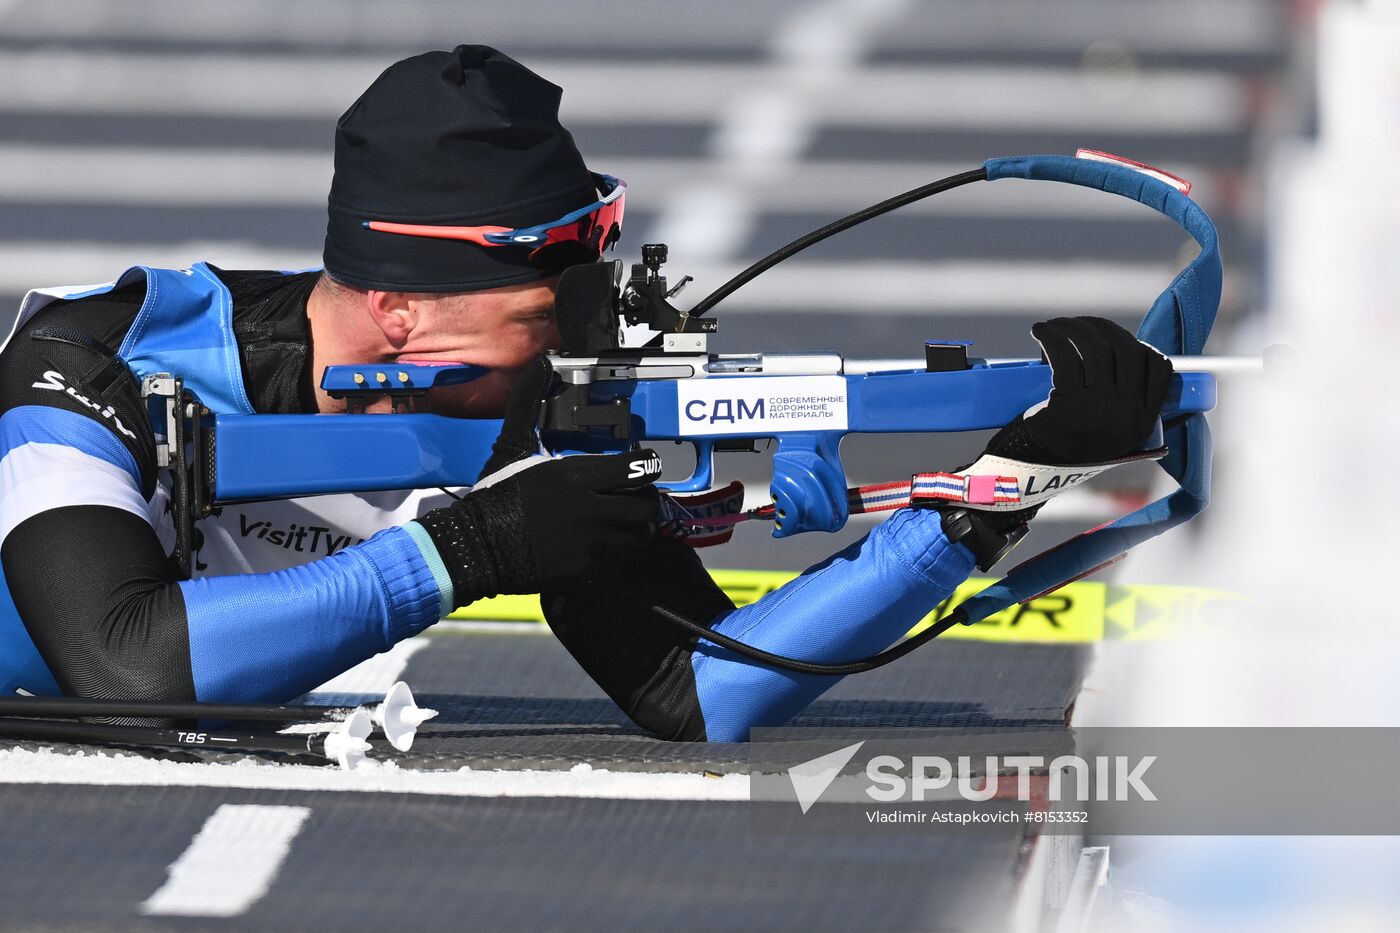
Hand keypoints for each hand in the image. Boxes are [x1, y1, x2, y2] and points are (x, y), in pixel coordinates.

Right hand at [415, 356, 661, 604]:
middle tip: (633, 499)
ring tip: (620, 523)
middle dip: (645, 501)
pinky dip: (615, 554)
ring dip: (634, 528)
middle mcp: (594, 509)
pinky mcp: (587, 569)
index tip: (640, 469)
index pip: (640, 469)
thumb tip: (540, 363)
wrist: (478, 545)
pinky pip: (619, 561)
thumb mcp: (513, 444)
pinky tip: (599, 546)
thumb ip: (530, 403)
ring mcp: (593, 542)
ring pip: (637, 535)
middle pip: (647, 506)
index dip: (645, 468)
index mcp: (580, 476)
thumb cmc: (497, 494)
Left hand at [986, 316, 1172, 464]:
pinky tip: (1041, 331)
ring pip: (1096, 349)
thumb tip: (1117, 352)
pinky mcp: (1069, 408)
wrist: (1025, 476)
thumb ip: (1118, 403)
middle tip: (1075, 325)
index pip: (1159, 368)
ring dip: (1073, 327)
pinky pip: (1065, 357)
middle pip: (1126, 351)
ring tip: (1054, 326)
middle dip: (1100, 328)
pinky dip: (1051, 336)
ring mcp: (1101, 413)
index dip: (1136, 344)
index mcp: (1143, 423)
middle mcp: (1129, 417)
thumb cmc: (1059, 447)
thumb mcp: (1104, 431)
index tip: (1110, 337)